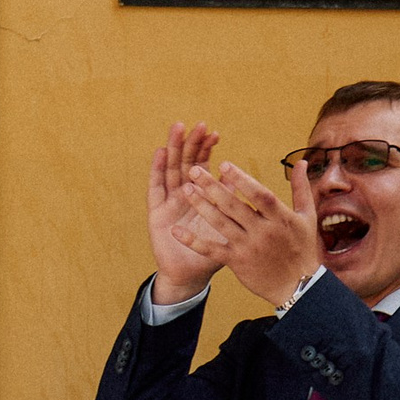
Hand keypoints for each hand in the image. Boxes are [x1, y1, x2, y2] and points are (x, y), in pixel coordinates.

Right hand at [146, 123, 222, 301]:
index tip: (214, 133)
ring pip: (171, 170)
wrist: (191, 274)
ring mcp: (169, 201)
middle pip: (186, 162)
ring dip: (174, 149)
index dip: (207, 149)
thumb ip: (232, 202)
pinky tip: (159, 153)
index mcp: (201, 195)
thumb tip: (243, 180)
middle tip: (198, 125)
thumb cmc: (213, 249)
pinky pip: (156, 188)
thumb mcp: (227, 224)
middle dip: (191, 143)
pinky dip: (157, 170)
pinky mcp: (156, 213)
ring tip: (177, 128)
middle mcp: (183, 194)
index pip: (203, 165)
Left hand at [170, 158, 322, 308]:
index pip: (259, 195)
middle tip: (194, 170)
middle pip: (234, 206)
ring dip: (201, 206)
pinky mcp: (236, 262)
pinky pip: (211, 249)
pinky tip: (176, 231)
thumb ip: (300, 188)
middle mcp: (263, 232)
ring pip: (220, 224)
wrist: (298, 287)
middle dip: (212, 187)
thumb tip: (301, 162)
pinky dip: (193, 240)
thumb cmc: (303, 248)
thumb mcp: (307, 217)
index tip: (224, 165)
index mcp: (281, 218)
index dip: (242, 180)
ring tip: (185, 189)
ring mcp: (248, 247)